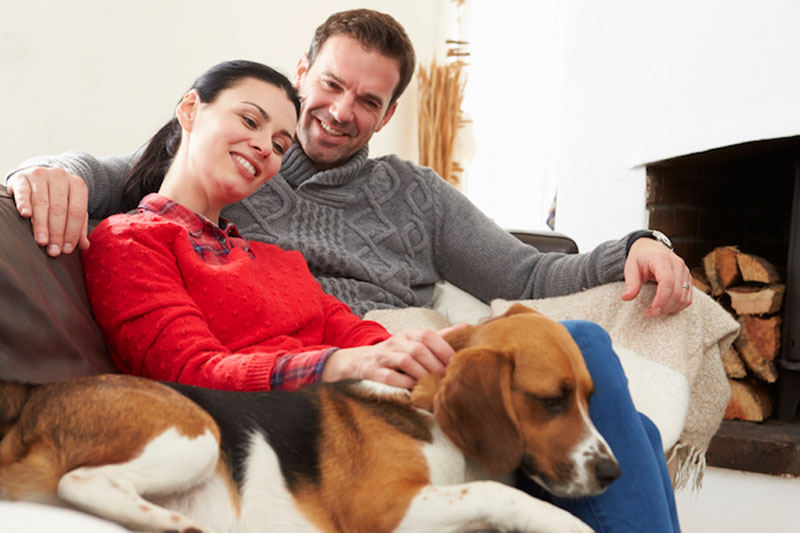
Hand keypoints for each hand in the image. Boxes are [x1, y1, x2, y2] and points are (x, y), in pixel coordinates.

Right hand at [6, 167, 89, 255]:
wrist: (38, 178)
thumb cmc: (57, 198)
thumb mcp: (71, 209)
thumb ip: (79, 227)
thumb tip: (84, 246)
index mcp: (78, 185)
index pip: (77, 212)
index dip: (73, 232)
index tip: (67, 249)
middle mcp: (61, 177)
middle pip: (60, 209)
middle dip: (57, 232)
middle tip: (54, 250)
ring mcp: (41, 174)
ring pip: (42, 202)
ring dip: (42, 225)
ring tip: (42, 242)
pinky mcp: (22, 177)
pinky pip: (24, 192)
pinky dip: (25, 204)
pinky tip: (25, 215)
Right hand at [322, 324, 465, 387]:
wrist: (358, 360)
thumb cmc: (394, 353)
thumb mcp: (414, 341)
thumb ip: (439, 337)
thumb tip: (466, 327)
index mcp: (408, 333)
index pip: (428, 335)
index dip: (443, 349)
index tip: (455, 364)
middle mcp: (395, 341)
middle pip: (418, 349)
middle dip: (435, 365)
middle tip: (447, 378)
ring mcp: (383, 356)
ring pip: (405, 361)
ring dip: (422, 374)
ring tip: (433, 385)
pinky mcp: (373, 371)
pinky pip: (390, 377)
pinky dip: (404, 383)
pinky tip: (414, 389)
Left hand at [621, 237, 691, 317]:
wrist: (651, 248)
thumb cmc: (640, 258)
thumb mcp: (631, 267)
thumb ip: (631, 283)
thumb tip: (626, 298)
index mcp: (662, 259)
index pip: (667, 282)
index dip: (661, 299)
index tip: (652, 311)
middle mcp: (678, 264)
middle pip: (677, 292)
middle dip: (664, 307)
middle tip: (649, 313)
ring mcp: (685, 271)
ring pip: (684, 297)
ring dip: (670, 308)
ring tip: (655, 311)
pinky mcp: (688, 278)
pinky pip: (688, 298)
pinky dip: (678, 306)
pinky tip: (665, 308)